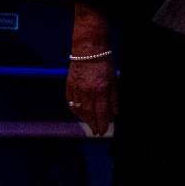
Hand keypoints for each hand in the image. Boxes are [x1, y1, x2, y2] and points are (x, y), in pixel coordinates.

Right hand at [66, 2, 115, 135]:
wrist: (87, 52)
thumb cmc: (104, 64)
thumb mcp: (114, 80)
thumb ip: (114, 97)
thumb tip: (115, 112)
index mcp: (100, 90)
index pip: (101, 112)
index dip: (102, 123)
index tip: (102, 132)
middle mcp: (87, 92)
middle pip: (89, 114)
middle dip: (93, 125)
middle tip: (96, 132)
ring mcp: (76, 90)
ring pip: (79, 110)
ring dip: (84, 120)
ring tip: (89, 125)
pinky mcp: (69, 87)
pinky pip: (70, 103)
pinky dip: (75, 111)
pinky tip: (79, 114)